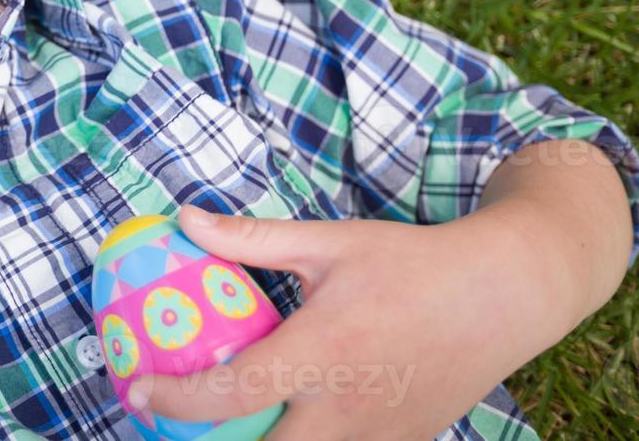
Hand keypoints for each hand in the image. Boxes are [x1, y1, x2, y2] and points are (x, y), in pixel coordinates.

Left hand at [122, 204, 556, 439]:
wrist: (502, 296)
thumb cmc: (410, 263)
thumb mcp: (328, 242)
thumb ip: (252, 239)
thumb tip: (186, 218)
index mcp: (322, 353)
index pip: (234, 394)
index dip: (176, 399)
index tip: (137, 391)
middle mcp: (347, 408)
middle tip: (171, 419)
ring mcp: (377, 436)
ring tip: (221, 420)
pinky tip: (282, 421)